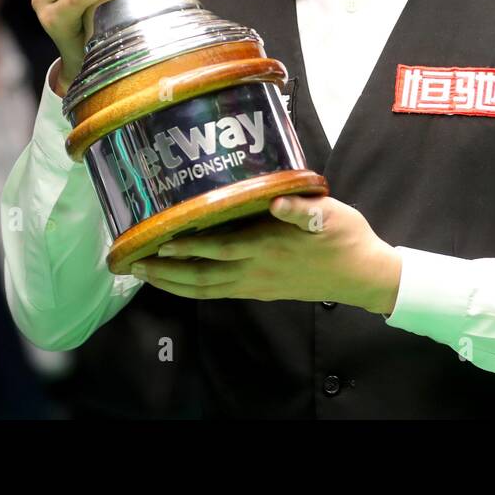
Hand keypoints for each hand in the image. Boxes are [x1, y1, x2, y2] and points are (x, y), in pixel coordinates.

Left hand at [130, 194, 402, 313]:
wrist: (362, 276)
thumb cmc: (345, 237)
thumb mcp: (329, 214)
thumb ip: (301, 208)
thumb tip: (277, 200)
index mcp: (268, 247)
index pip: (218, 248)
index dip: (186, 247)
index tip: (158, 240)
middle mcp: (256, 270)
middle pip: (201, 276)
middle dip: (164, 271)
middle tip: (132, 264)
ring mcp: (257, 284)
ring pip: (205, 290)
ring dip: (172, 284)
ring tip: (143, 274)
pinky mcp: (261, 291)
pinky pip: (218, 293)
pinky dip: (192, 290)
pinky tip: (178, 283)